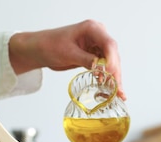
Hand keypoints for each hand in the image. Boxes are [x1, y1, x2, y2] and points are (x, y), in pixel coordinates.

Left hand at [8, 20, 124, 99]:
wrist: (40, 49)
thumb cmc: (50, 45)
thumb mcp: (68, 53)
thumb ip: (85, 59)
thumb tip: (100, 67)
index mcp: (92, 29)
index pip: (108, 44)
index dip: (112, 60)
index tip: (111, 74)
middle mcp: (98, 36)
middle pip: (113, 55)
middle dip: (116, 73)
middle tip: (118, 90)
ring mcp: (97, 46)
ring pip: (111, 63)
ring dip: (115, 79)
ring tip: (119, 94)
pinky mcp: (94, 55)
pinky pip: (105, 67)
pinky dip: (108, 79)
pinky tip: (113, 90)